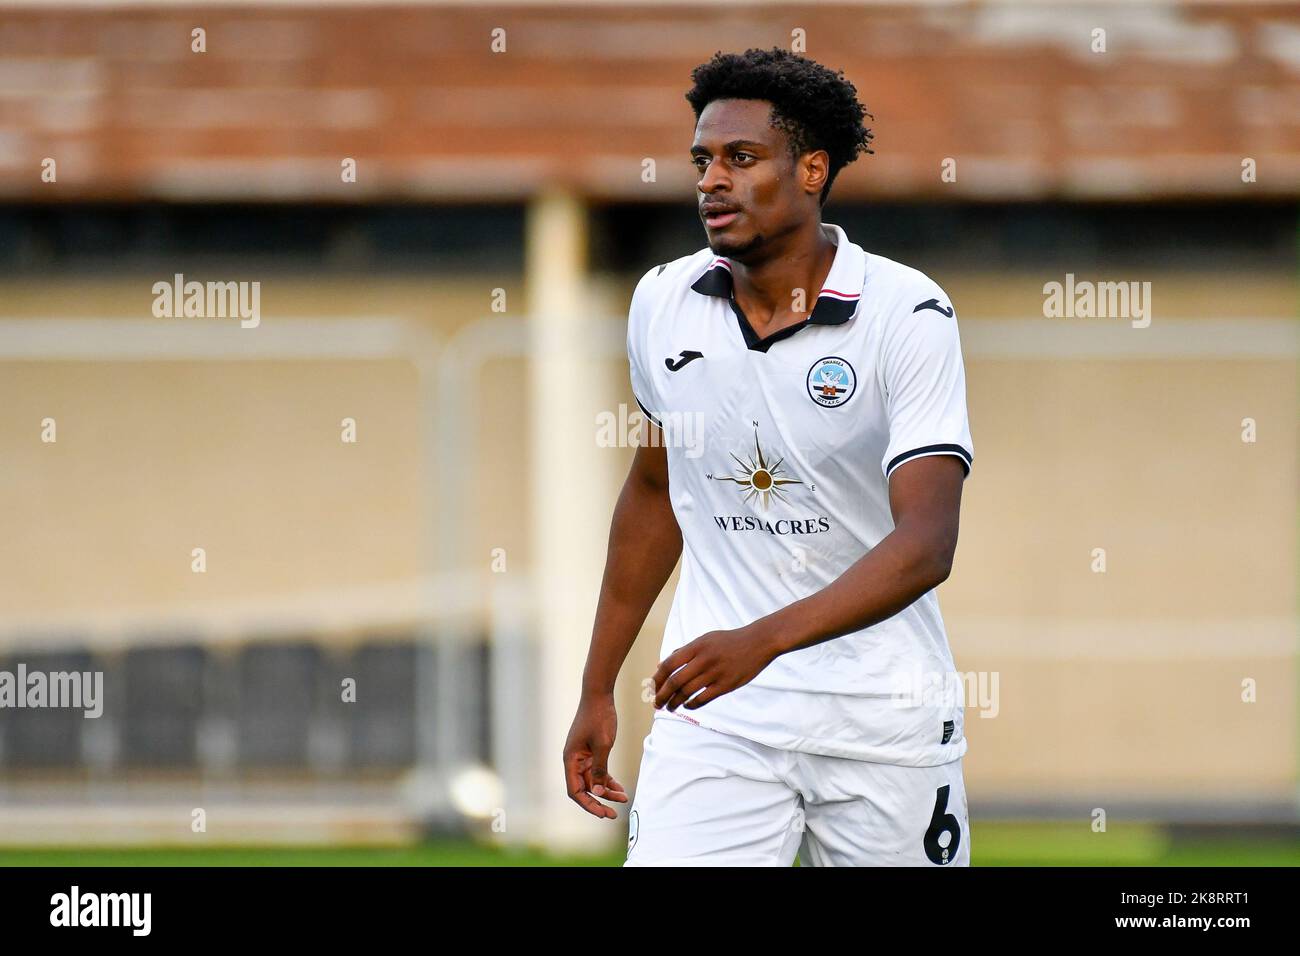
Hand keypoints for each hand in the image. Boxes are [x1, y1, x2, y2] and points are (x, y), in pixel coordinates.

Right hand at [562, 692, 629, 818]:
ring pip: (593, 780)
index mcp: (570, 759)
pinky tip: (620, 788)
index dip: (588, 804)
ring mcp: (582, 756)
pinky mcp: (591, 751)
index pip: (575, 790)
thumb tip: (599, 792)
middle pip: (585, 788)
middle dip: (599, 801)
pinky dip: (608, 779)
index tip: (603, 813)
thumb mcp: (603, 745)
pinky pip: (599, 771)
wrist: (599, 695)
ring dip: (607, 790)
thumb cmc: (598, 718)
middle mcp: (574, 760)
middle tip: (614, 813)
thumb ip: (600, 769)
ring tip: (623, 798)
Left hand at [653, 624, 781, 711]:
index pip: (669, 665)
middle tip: (656, 704)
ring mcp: (715, 672)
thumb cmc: (728, 641)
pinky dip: (691, 705)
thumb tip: (661, 665)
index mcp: (696, 646)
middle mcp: (704, 659)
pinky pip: (703, 699)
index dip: (657, 679)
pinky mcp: (726, 685)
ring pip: (687, 692)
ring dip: (675, 703)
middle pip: (675, 681)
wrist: (758, 642)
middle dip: (662, 695)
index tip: (651, 688)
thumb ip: (684, 651)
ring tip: (670, 708)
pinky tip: (687, 706)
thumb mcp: (705, 639)